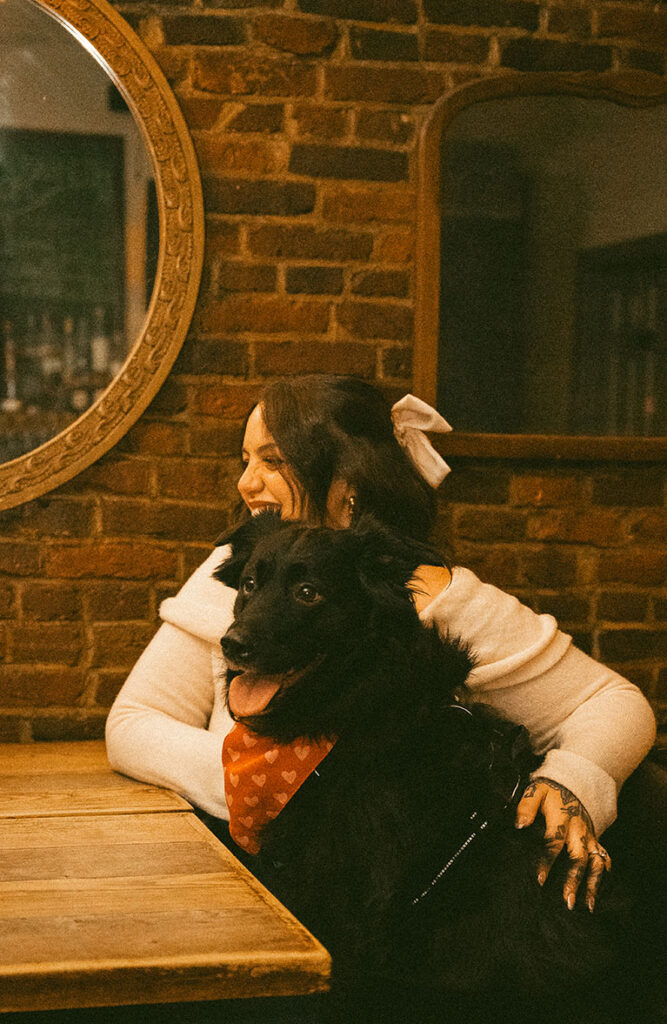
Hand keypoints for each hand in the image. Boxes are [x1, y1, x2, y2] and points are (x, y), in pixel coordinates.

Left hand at [515, 777, 610, 911]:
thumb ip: (527, 806)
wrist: (574, 784)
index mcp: (562, 819)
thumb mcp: (536, 791)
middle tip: (568, 901)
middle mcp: (579, 831)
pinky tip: (598, 894)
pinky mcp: (596, 841)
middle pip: (579, 858)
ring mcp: (590, 837)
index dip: (547, 861)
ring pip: (595, 863)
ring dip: (593, 885)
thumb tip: (519, 824)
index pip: (554, 842)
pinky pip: (604, 860)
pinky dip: (603, 877)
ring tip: (588, 906)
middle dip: (574, 881)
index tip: (540, 880)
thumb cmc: (551, 791)